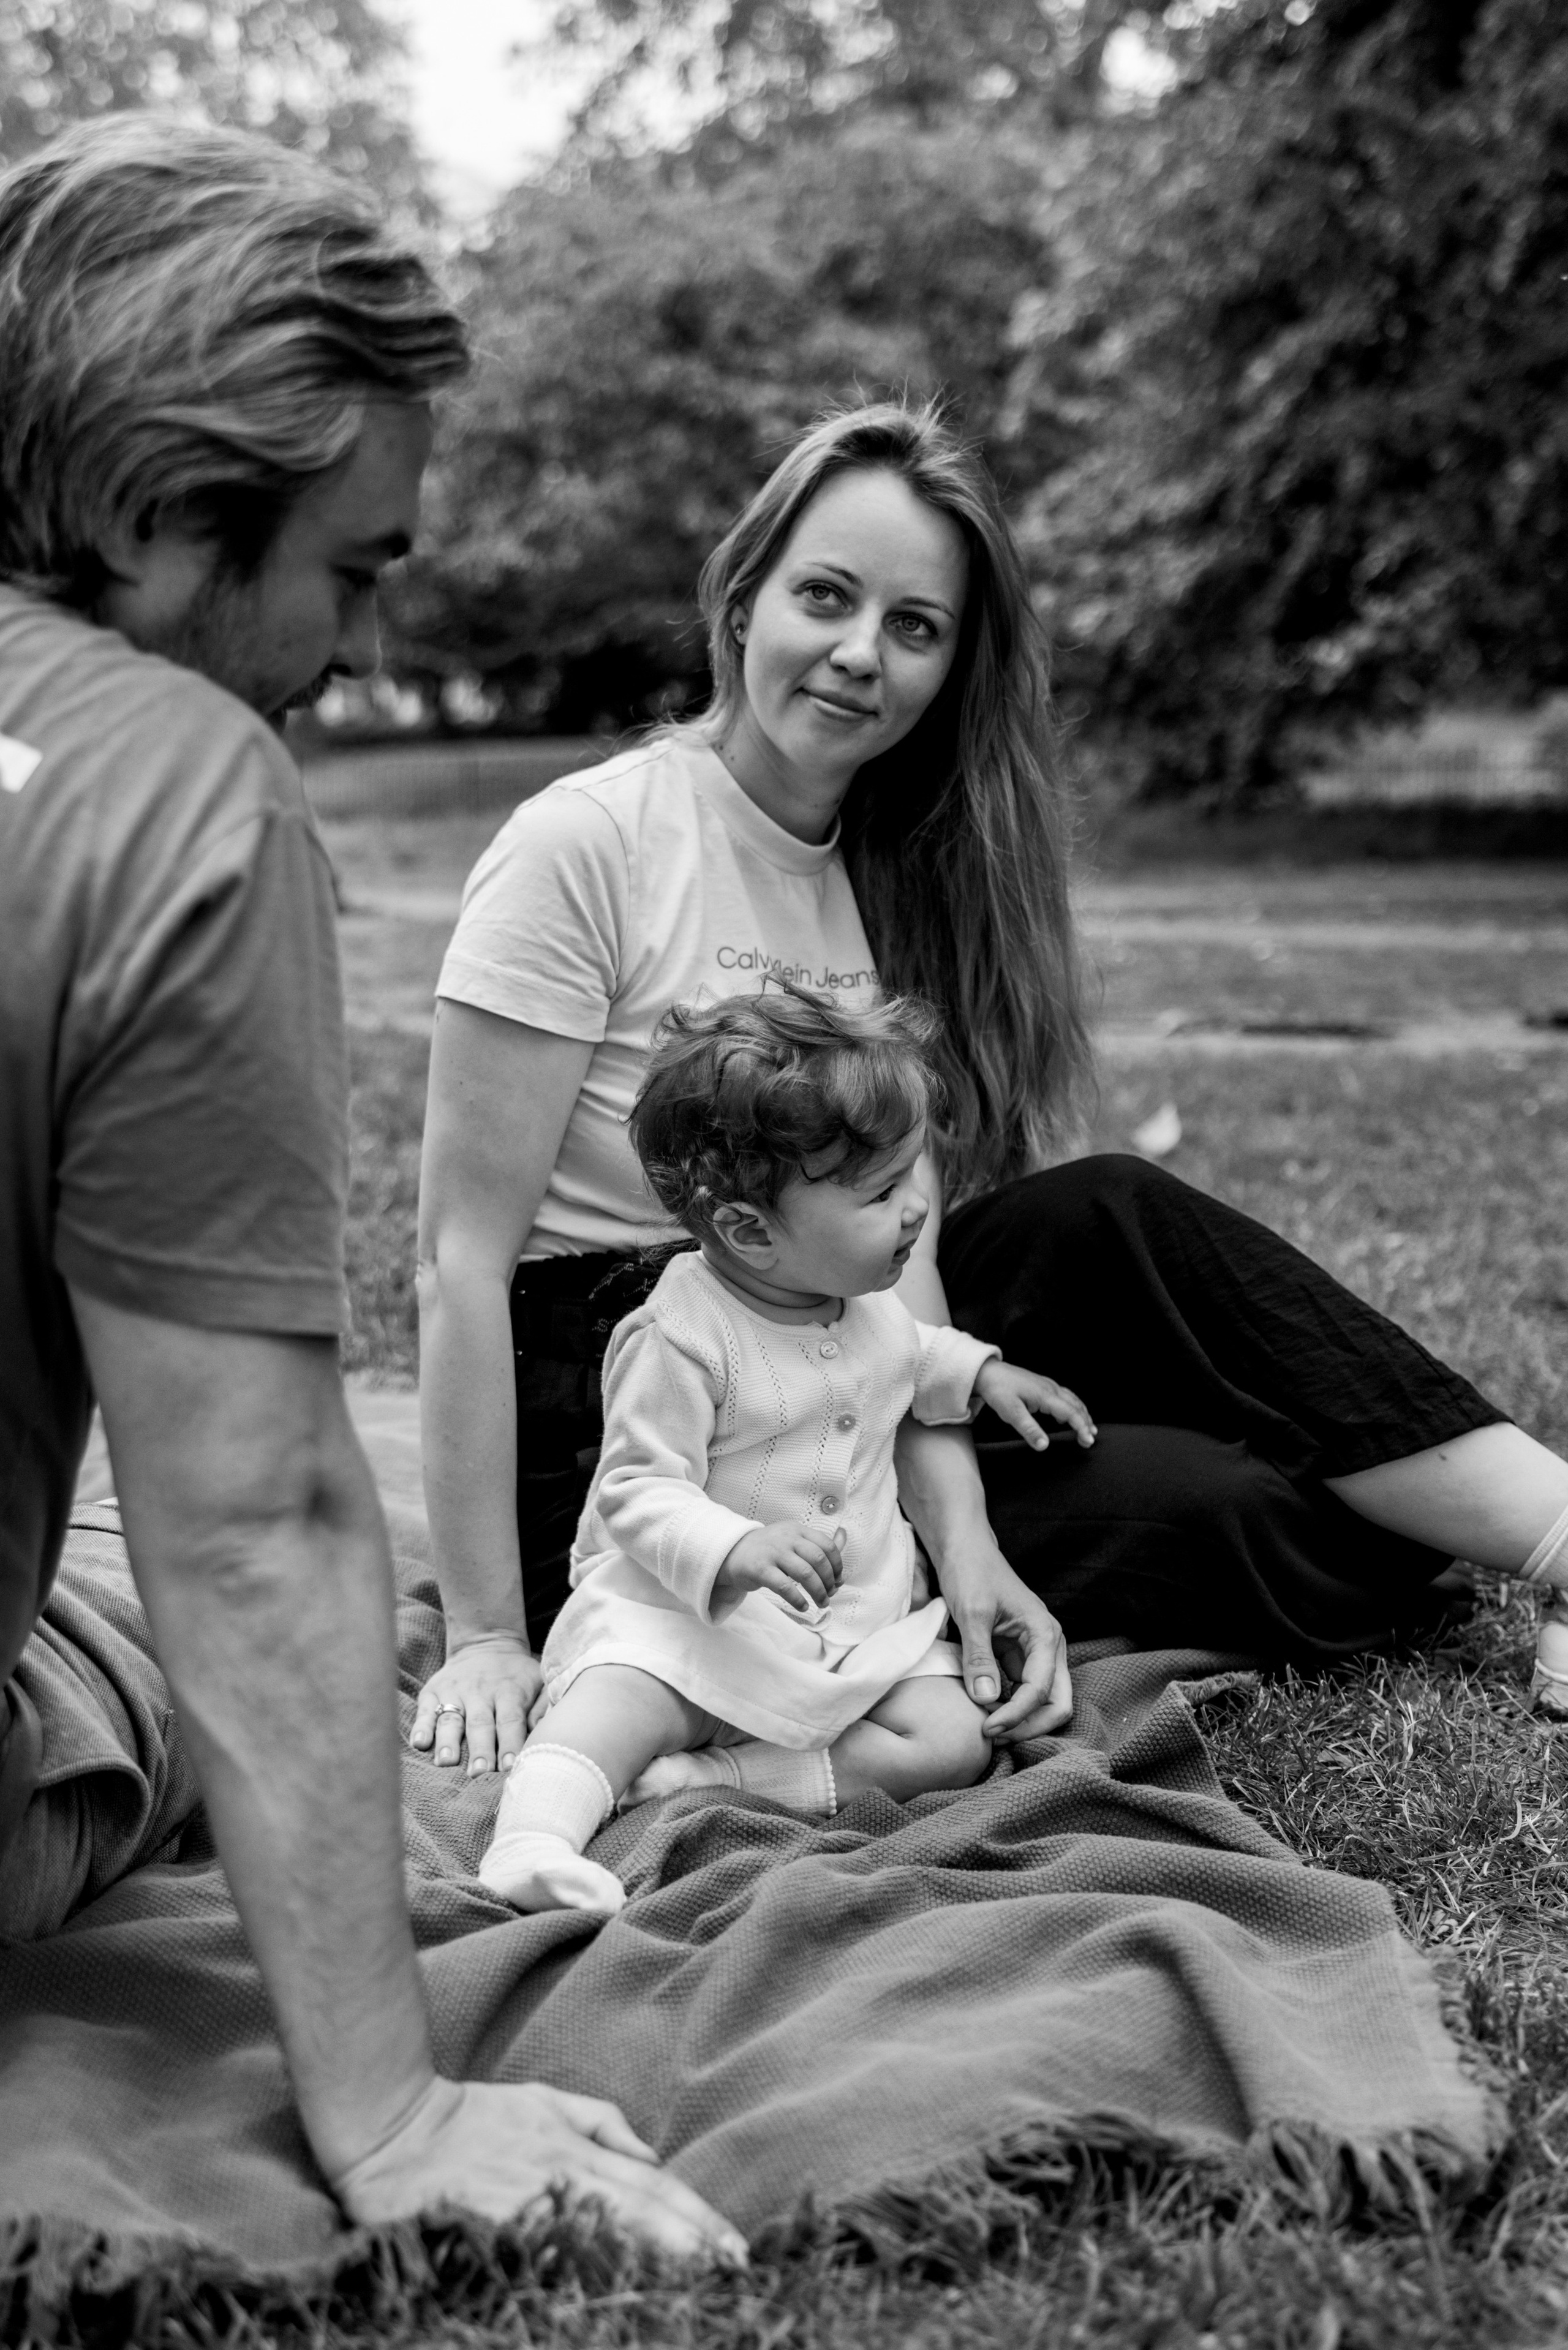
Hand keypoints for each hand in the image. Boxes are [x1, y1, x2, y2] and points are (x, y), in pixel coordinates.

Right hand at [333, 2075, 746, 2263]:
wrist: (393, 2130)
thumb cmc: (473, 2117)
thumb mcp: (544, 2100)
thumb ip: (602, 2124)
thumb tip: (652, 2155)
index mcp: (574, 2148)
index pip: (652, 2185)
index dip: (697, 2218)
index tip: (737, 2250)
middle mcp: (559, 2176)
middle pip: (638, 2213)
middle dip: (691, 2246)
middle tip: (735, 2275)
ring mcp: (527, 2208)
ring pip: (603, 2238)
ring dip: (650, 2264)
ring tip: (696, 2291)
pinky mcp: (494, 2233)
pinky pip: (550, 2261)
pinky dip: (586, 2277)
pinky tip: (612, 2298)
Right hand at [410, 1632, 542, 1775]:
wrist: (487, 1642)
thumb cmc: (517, 1674)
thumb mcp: (540, 1681)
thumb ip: (544, 1706)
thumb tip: (542, 1732)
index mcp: (509, 1691)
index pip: (510, 1720)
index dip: (510, 1743)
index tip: (510, 1767)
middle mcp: (480, 1692)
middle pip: (479, 1724)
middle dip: (479, 1750)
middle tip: (478, 1773)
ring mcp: (454, 1691)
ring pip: (450, 1719)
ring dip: (448, 1742)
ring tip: (446, 1762)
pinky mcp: (432, 1691)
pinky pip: (424, 1710)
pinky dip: (421, 1726)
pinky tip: (419, 1743)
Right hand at [715, 1521, 845, 1608]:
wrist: (732, 1553)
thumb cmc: (769, 1549)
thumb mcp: (793, 1539)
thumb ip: (817, 1542)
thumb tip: (844, 1535)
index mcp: (797, 1530)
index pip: (826, 1545)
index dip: (837, 1565)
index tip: (837, 1580)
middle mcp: (786, 1538)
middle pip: (818, 1559)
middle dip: (829, 1581)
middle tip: (829, 1594)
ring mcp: (773, 1552)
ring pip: (805, 1574)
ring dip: (818, 1592)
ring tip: (821, 1603)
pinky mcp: (760, 1569)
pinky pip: (785, 1587)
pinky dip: (798, 1600)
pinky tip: (803, 1606)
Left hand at [933, 1532, 1072, 1741]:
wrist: (965, 1549)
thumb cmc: (971, 1572)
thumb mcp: (972, 1613)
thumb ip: (979, 1657)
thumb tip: (986, 1700)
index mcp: (1045, 1634)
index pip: (1040, 1690)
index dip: (1016, 1715)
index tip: (987, 1728)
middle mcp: (1048, 1647)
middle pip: (1056, 1704)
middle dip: (1029, 1726)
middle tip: (992, 1735)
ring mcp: (1035, 1654)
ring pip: (1042, 1703)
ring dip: (1020, 1721)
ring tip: (985, 1728)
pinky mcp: (1019, 1657)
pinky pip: (1022, 1693)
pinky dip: (1009, 1708)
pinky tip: (985, 1712)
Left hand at [973, 1359, 1095, 1450]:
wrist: (988, 1371)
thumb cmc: (998, 1390)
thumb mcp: (1011, 1412)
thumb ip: (1029, 1429)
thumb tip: (1044, 1446)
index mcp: (1045, 1395)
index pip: (1071, 1413)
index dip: (1081, 1427)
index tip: (1088, 1441)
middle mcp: (1050, 1388)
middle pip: (1076, 1406)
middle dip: (1086, 1423)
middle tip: (1090, 1440)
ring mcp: (1047, 1385)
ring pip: (1072, 1399)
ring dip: (1082, 1414)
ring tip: (1089, 1428)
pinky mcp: (1043, 1385)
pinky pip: (1065, 1395)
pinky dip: (1074, 1406)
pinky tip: (1071, 1413)